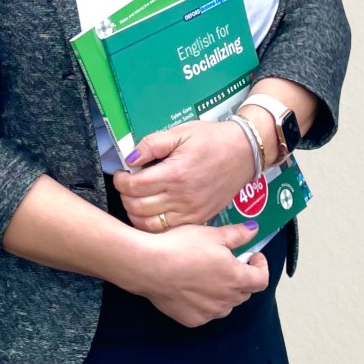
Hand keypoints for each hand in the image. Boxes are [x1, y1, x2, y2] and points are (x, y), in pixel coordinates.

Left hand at [112, 119, 253, 231]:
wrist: (243, 153)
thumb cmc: (211, 140)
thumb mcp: (180, 133)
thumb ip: (152, 144)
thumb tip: (130, 158)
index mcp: (174, 174)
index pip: (134, 187)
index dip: (121, 181)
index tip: (121, 174)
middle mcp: (181, 198)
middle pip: (138, 208)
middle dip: (125, 197)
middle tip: (127, 186)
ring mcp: (191, 212)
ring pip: (150, 225)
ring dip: (136, 214)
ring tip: (136, 199)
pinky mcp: (199, 220)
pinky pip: (169, 231)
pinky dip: (154, 225)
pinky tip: (152, 211)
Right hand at [132, 221, 269, 325]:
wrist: (150, 266)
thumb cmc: (182, 246)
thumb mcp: (212, 234)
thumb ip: (237, 234)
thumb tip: (254, 230)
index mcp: (236, 278)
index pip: (261, 279)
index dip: (261, 266)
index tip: (252, 256)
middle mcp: (226, 300)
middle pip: (244, 292)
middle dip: (242, 277)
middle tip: (228, 261)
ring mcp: (209, 312)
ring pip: (226, 304)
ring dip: (224, 292)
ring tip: (209, 275)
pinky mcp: (192, 320)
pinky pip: (206, 312)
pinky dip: (206, 302)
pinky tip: (191, 287)